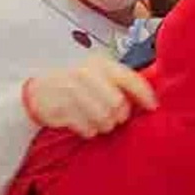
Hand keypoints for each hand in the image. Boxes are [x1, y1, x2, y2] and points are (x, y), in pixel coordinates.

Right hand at [23, 56, 156, 137]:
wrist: (41, 91)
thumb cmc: (78, 85)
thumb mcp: (100, 76)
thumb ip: (123, 84)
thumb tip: (151, 99)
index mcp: (101, 64)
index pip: (130, 79)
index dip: (145, 95)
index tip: (153, 107)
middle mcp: (86, 73)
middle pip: (117, 104)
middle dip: (119, 115)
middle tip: (113, 116)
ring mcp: (70, 90)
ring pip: (104, 118)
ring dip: (104, 124)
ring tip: (98, 119)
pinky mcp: (59, 108)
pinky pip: (87, 129)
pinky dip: (89, 130)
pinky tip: (83, 122)